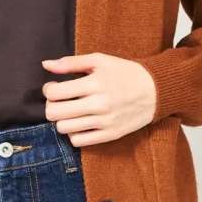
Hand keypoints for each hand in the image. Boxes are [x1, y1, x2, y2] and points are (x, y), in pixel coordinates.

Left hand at [41, 53, 157, 145]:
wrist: (155, 91)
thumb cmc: (124, 73)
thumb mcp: (100, 60)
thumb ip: (71, 63)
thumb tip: (45, 65)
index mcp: (95, 83)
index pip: (55, 93)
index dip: (48, 90)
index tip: (53, 88)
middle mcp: (99, 104)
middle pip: (55, 113)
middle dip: (51, 107)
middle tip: (58, 102)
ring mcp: (104, 122)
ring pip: (64, 128)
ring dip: (62, 120)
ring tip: (70, 113)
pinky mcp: (109, 135)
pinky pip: (78, 141)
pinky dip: (74, 133)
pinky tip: (79, 124)